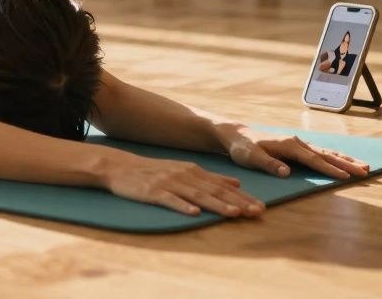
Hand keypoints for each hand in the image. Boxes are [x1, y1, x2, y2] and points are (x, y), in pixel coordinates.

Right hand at [99, 151, 264, 216]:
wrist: (119, 167)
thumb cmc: (153, 171)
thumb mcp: (183, 169)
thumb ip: (209, 177)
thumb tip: (237, 183)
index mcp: (193, 170)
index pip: (222, 185)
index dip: (243, 196)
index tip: (261, 207)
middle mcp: (184, 175)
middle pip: (214, 190)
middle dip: (237, 202)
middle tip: (257, 212)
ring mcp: (168, 183)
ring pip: (197, 195)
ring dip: (217, 205)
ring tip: (234, 214)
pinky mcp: (153, 191)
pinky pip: (170, 200)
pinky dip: (183, 206)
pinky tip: (195, 214)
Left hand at [219, 125, 369, 179]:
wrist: (236, 135)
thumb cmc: (242, 148)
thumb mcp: (251, 157)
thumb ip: (268, 164)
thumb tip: (287, 172)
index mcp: (288, 145)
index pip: (313, 160)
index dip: (330, 169)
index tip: (346, 177)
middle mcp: (296, 142)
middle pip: (326, 154)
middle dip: (347, 163)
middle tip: (366, 171)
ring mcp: (298, 143)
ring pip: (326, 152)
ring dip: (345, 159)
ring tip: (364, 166)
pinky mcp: (297, 146)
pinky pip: (320, 152)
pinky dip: (335, 157)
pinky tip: (344, 161)